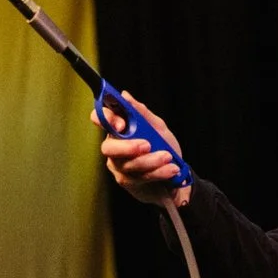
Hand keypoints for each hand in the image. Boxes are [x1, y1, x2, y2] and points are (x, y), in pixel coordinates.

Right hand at [89, 90, 191, 207]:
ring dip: (151, 161)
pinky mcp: (127, 182)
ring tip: (168, 157)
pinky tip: (171, 169)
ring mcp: (119, 166)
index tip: (121, 124)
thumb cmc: (163, 148)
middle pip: (108, 148)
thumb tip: (125, 96)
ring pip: (128, 165)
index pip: (101, 119)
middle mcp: (114, 148)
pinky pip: (139, 177)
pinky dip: (158, 172)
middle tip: (147, 145)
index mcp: (119, 129)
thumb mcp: (157, 127)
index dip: (105, 119)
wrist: (175, 176)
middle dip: (127, 147)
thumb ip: (142, 113)